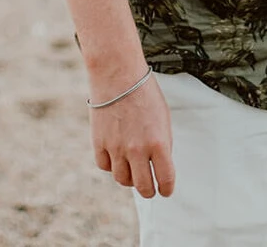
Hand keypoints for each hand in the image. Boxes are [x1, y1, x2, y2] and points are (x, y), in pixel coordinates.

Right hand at [89, 70, 175, 197]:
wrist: (118, 76)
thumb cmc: (145, 94)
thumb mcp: (163, 118)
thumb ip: (162, 144)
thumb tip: (160, 165)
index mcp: (159, 143)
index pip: (165, 179)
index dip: (167, 189)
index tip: (166, 190)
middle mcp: (138, 150)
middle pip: (142, 187)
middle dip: (149, 191)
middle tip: (150, 189)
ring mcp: (116, 149)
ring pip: (122, 179)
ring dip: (129, 179)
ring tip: (133, 171)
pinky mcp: (99, 144)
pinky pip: (105, 167)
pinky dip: (112, 166)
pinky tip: (117, 158)